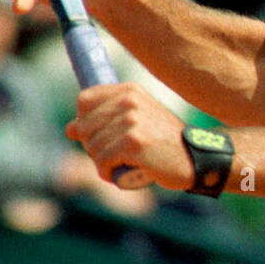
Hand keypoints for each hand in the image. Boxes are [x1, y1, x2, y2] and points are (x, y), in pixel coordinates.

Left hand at [66, 83, 194, 189]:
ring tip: (124, 163)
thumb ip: (107, 117)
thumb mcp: (140, 118)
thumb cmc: (164, 142)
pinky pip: (102, 162)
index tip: (100, 133)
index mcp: (130, 91)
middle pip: (83, 126)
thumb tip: (69, 129)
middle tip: (116, 154)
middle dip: (93, 146)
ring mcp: (131, 121)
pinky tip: (124, 172)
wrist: (195, 158)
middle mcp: (129, 101)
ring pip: (92, 147)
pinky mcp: (133, 143)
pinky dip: (108, 173)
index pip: (84, 100)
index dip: (84, 121)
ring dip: (103, 162)